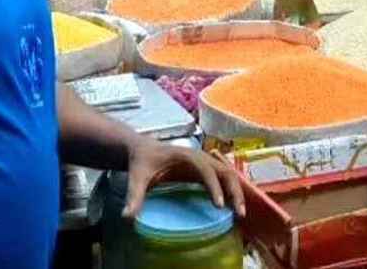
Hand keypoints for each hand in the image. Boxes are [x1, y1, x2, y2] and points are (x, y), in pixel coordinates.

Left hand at [123, 140, 245, 218]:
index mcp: (186, 155)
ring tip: (240, 213)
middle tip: (238, 213)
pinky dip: (232, 190)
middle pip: (225, 171)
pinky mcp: (205, 170)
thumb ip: (134, 196)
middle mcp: (200, 157)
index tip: (218, 205)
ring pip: (228, 174)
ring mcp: (205, 163)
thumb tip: (127, 217)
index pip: (206, 170)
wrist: (143, 149)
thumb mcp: (137, 177)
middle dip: (234, 190)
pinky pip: (224, 178)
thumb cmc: (142, 161)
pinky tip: (235, 207)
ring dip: (237, 192)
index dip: (214, 187)